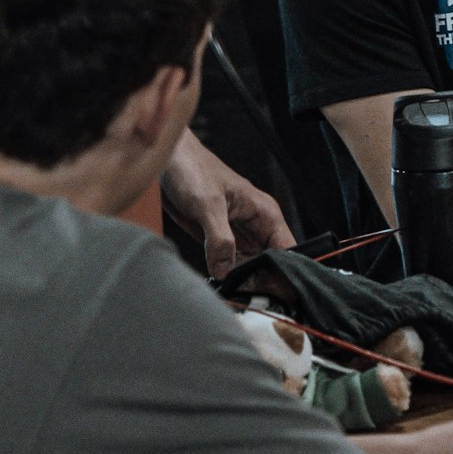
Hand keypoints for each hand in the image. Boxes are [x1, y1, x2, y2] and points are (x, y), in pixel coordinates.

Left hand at [162, 128, 295, 280]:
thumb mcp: (207, 204)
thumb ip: (219, 238)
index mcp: (263, 211)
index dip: (282, 270)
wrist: (166, 160)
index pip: (287, 248)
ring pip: (249, 265)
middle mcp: (254, 224)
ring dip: (240, 278)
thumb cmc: (191, 169)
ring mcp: (236, 233)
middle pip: (269, 262)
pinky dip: (223, 273)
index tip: (269, 289)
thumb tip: (224, 270)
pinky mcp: (218, 238)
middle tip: (242, 293)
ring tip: (229, 290)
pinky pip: (228, 263)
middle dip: (259, 279)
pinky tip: (216, 281)